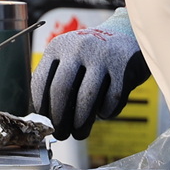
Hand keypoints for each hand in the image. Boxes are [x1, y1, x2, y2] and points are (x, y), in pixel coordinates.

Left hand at [32, 9, 150, 138]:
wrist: (129, 35)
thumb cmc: (93, 55)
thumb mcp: (70, 57)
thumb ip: (56, 80)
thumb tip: (45, 120)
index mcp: (58, 47)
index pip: (41, 81)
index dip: (41, 107)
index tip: (44, 123)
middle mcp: (78, 48)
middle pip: (61, 90)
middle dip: (59, 119)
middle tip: (61, 135)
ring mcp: (102, 56)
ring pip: (87, 98)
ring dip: (81, 122)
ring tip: (79, 133)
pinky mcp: (124, 66)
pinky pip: (111, 99)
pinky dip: (106, 112)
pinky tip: (103, 114)